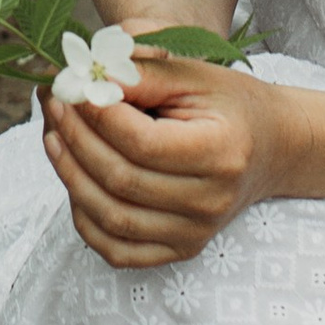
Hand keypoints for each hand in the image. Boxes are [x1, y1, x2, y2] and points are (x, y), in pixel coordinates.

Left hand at [42, 44, 301, 269]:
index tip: (73, 87)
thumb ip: (142, 73)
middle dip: (76, 139)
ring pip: (111, 217)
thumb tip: (87, 79)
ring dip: (70, 175)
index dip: (97, 115)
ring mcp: (194, 234)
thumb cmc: (228, 104)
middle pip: (120, 179)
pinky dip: (84, 217)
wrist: (270, 148)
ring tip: (54, 136)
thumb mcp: (193, 74)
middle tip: (55, 104)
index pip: (141, 142)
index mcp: (221, 153)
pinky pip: (116, 250)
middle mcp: (210, 202)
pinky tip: (73, 177)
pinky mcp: (178, 251)